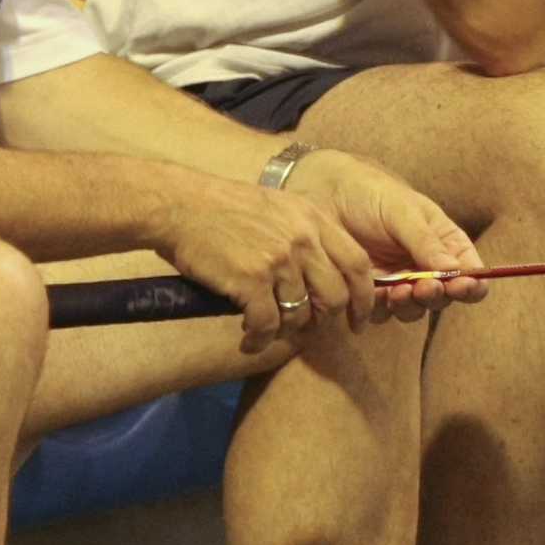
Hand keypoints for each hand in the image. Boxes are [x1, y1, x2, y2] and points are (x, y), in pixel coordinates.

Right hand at [149, 171, 380, 350]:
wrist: (181, 205)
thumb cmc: (223, 208)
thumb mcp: (278, 208)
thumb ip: (304, 235)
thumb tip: (321, 278)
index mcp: (313, 218)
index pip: (357, 264)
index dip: (364, 297)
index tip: (357, 320)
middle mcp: (302, 238)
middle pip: (336, 295)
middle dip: (324, 321)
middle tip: (307, 331)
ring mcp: (279, 259)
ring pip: (301, 314)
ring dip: (286, 331)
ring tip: (266, 330)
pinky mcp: (251, 278)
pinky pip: (267, 324)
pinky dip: (259, 339)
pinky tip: (248, 340)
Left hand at [292, 148, 487, 322]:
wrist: (325, 194)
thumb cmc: (371, 194)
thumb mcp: (402, 211)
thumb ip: (426, 241)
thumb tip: (456, 270)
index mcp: (444, 243)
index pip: (470, 271)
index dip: (472, 284)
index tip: (463, 285)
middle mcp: (426, 267)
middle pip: (444, 297)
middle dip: (438, 296)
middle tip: (427, 287)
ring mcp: (399, 282)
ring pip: (414, 310)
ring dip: (411, 305)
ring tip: (400, 291)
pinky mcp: (371, 293)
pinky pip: (382, 312)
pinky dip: (382, 307)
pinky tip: (376, 292)